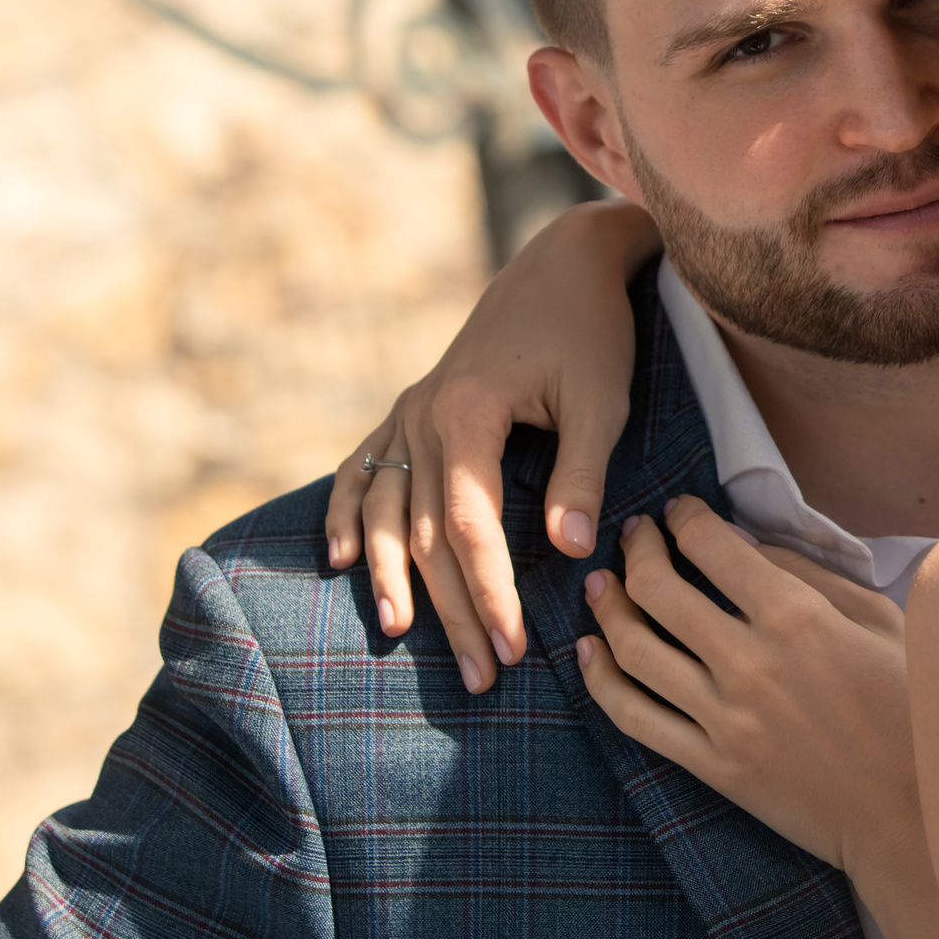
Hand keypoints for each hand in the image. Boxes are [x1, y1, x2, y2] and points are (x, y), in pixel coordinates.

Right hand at [324, 198, 659, 691]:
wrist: (562, 264)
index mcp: (468, 413)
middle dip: (452, 608)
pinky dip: (343, 513)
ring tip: (404, 638)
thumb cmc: (590, 331)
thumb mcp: (602, 400)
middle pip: (421, 533)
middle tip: (484, 675)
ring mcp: (409, 411)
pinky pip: (362, 468)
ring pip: (383, 511)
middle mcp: (423, 414)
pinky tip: (336, 560)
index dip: (487, 590)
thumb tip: (569, 555)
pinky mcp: (411, 409)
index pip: (466, 525)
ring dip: (392, 579)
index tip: (514, 646)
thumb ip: (580, 475)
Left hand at [577, 495, 915, 874]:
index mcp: (797, 616)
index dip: (683, 518)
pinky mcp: (713, 766)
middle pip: (658, 588)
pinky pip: (636, 718)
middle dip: (637, 549)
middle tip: (633, 535)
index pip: (711, 546)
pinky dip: (601, 680)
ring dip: (607, 607)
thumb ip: (810, 574)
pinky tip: (590, 652)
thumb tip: (744, 542)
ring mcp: (725, 719)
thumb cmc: (910, 705)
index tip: (677, 512)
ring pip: (635, 649)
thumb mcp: (879, 619)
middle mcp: (749, 662)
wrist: (910, 811)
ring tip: (599, 585)